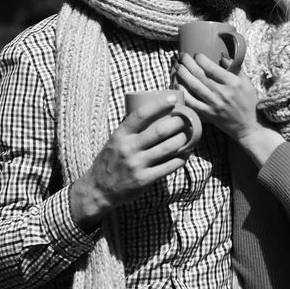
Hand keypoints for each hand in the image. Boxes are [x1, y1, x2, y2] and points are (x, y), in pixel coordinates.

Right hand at [70, 94, 190, 230]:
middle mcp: (128, 148)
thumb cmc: (110, 160)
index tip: (173, 98)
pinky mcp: (144, 180)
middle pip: (159, 131)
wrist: (98, 190)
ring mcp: (136, 165)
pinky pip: (168, 167)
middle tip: (187, 117)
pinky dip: (181, 159)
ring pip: (167, 148)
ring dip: (182, 139)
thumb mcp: (115, 140)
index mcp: (120, 135)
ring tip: (191, 133)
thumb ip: (131, 129)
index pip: (141, 115)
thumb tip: (153, 112)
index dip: (159, 105)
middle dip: (178, 122)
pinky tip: (187, 152)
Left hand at [174, 52, 260, 142]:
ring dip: (184, 75)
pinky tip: (177, 85)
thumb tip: (222, 55)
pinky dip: (184, 93)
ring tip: (177, 66)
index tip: (196, 55)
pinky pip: (192, 102)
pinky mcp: (208, 113)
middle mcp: (222, 92)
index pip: (213, 68)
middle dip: (189, 63)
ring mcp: (214, 104)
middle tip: (182, 55)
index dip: (201, 59)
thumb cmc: (248, 103)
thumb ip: (236, 68)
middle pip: (201, 75)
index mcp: (233, 83)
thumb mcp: (247, 83)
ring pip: (194, 86)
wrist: (246, 126)